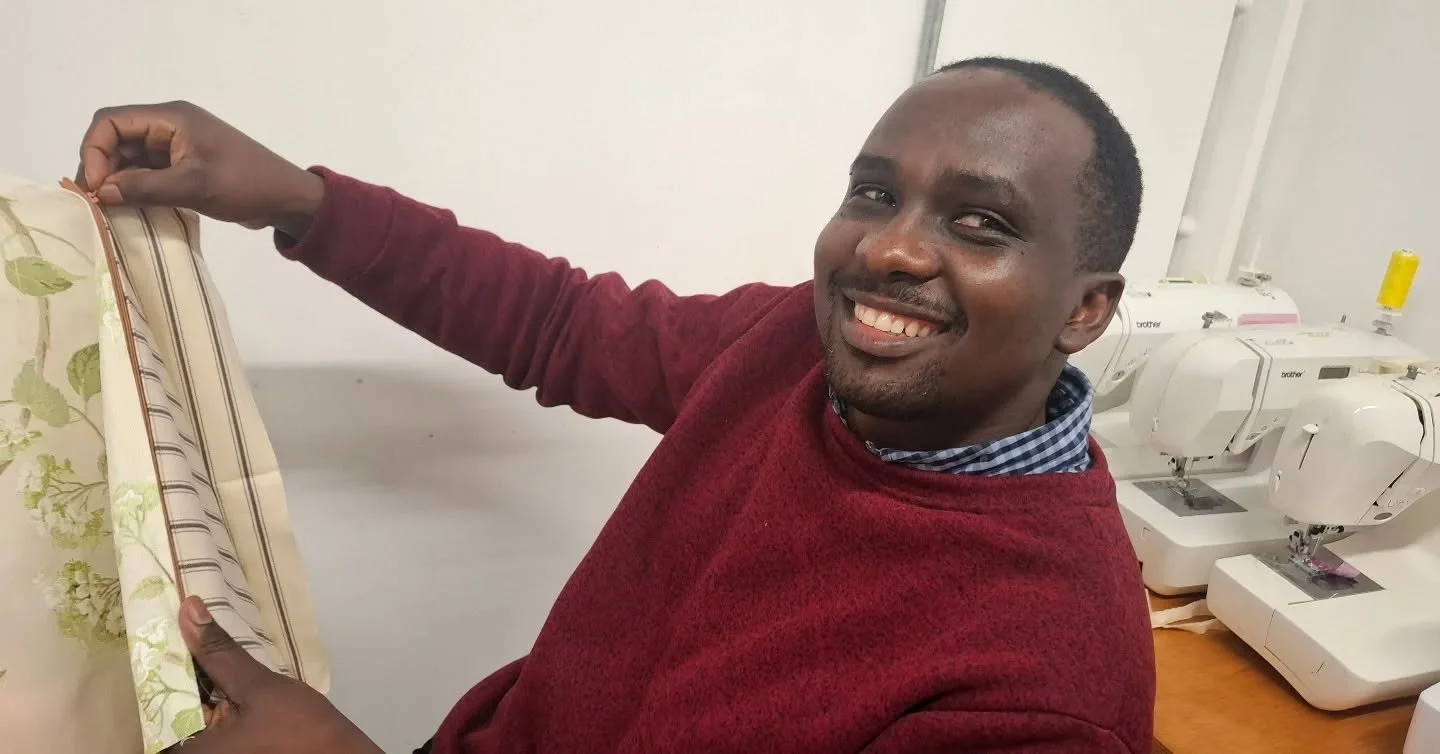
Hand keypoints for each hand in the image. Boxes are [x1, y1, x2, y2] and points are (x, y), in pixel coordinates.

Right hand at [77, 102, 323, 235]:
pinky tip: (128, 209)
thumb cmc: (246, 185)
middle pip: (117, 139)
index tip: (95, 185)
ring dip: (118, 180)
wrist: (287, 199)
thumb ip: (145, 188)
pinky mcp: (183, 167)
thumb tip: (101, 192)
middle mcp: (170, 127)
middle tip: (98, 204)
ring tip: (110, 210)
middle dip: (102, 168)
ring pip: (130, 158)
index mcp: (172, 118)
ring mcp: (177, 147)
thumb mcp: (194, 187)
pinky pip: (148, 172)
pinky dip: (135, 188)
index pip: (112, 121)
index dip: (94, 150)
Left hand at [170, 597, 380, 753]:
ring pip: (190, 710)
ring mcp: (210, 751)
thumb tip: (190, 610)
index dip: (160, 662)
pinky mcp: (227, 749)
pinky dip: (211, 696)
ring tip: (202, 642)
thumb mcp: (258, 687)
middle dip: (180, 669)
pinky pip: (206, 720)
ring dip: (197, 681)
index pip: (157, 700)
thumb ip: (220, 653)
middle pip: (172, 704)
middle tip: (186, 628)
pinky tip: (221, 674)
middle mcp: (192, 753)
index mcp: (189, 750)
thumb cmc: (301, 730)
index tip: (165, 629)